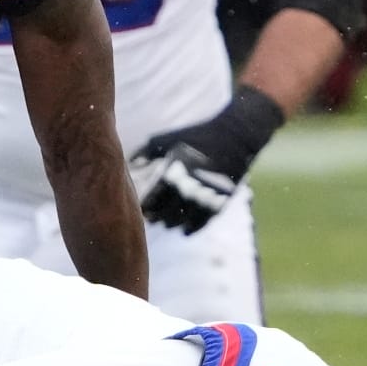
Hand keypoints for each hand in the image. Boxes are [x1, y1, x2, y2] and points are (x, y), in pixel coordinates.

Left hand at [132, 85, 283, 234]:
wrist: (235, 135)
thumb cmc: (196, 135)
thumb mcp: (168, 139)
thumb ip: (146, 152)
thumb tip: (131, 164)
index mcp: (175, 170)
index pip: (155, 197)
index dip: (148, 207)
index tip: (143, 209)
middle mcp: (190, 185)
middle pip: (167, 211)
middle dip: (158, 217)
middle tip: (152, 219)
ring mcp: (207, 194)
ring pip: (184, 219)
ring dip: (173, 224)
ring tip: (167, 224)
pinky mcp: (221, 199)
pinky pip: (203, 220)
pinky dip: (192, 228)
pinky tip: (184, 230)